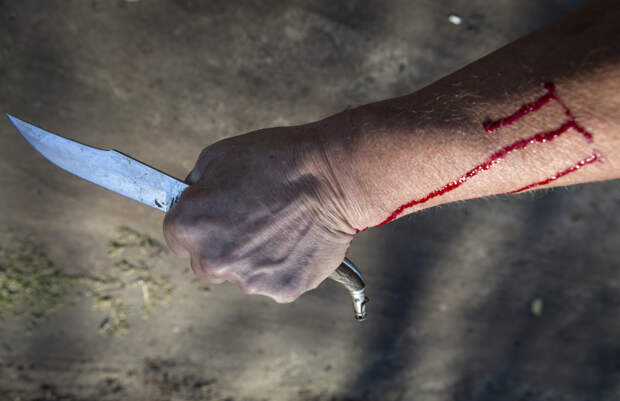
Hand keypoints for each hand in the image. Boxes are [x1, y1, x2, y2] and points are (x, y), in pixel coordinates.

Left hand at [163, 119, 355, 302]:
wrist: (332, 176)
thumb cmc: (277, 160)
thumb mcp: (218, 157)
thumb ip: (196, 188)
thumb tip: (191, 202)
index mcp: (189, 226)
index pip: (177, 238)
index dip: (197, 224)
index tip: (214, 217)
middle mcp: (213, 260)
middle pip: (206, 264)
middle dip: (221, 246)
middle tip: (249, 221)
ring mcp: (249, 279)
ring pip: (242, 275)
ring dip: (254, 257)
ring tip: (279, 226)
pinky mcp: (282, 289)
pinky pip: (274, 281)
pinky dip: (282, 265)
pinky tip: (295, 240)